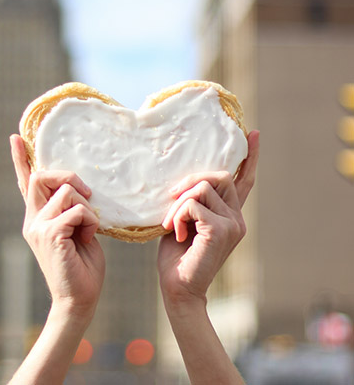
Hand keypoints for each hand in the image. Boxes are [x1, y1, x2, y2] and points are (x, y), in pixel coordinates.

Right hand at [10, 134, 105, 317]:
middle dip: (68, 176)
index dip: (20, 159)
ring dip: (87, 206)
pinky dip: (90, 220)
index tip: (15, 138)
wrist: (79, 298)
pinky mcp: (50, 234)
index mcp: (37, 216)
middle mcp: (32, 219)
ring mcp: (38, 226)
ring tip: (90, 229)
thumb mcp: (76, 230)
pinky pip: (77, 209)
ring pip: (65, 192)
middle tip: (88, 193)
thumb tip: (79, 190)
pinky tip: (89, 237)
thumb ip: (70, 209)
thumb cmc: (82, 264)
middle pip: (41, 176)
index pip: (25, 182)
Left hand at [158, 130, 259, 306]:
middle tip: (172, 199)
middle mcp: (237, 217)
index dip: (249, 157)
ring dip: (178, 203)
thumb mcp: (183, 220)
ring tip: (170, 223)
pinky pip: (193, 204)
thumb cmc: (176, 254)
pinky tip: (174, 232)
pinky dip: (177, 214)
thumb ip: (192, 201)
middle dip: (190, 181)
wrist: (178, 287)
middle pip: (219, 175)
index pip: (243, 180)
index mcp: (230, 213)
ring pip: (203, 187)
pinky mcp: (222, 230)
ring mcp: (233, 223)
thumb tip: (187, 180)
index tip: (252, 134)